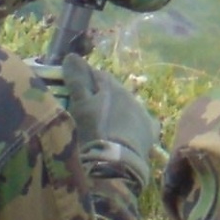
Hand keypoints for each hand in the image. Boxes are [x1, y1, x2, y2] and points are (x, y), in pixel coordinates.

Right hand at [61, 52, 158, 188]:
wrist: (117, 163)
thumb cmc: (94, 131)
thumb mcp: (81, 106)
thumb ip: (77, 81)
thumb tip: (71, 56)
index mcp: (113, 87)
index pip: (97, 76)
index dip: (83, 80)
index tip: (71, 87)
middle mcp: (130, 96)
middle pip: (111, 92)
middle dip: (99, 96)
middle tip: (83, 108)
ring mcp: (142, 114)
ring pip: (125, 106)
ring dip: (114, 111)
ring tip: (100, 125)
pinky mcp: (149, 132)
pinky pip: (141, 123)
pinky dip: (132, 125)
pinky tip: (125, 133)